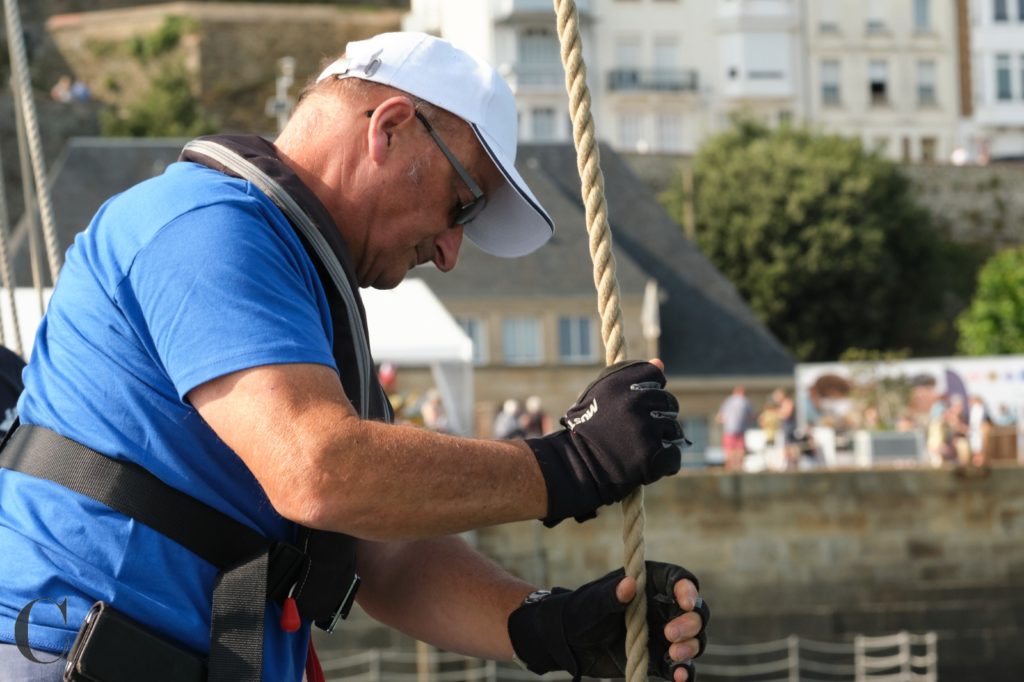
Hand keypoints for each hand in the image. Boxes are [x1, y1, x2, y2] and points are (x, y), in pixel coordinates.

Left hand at [508, 561, 709, 681]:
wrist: (569, 642)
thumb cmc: (580, 612)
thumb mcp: (593, 603)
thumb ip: (611, 596)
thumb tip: (628, 585)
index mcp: (650, 584)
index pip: (679, 580)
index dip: (688, 589)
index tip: (685, 601)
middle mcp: (663, 608)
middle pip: (695, 612)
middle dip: (690, 623)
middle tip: (669, 634)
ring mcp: (665, 636)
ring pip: (694, 640)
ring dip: (690, 647)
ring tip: (672, 655)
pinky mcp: (660, 660)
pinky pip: (680, 667)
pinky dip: (684, 673)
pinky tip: (678, 677)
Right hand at [525, 360, 686, 525]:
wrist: (576, 465)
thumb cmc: (590, 427)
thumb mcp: (603, 394)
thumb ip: (631, 378)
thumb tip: (660, 363)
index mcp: (620, 381)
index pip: (654, 376)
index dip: (649, 390)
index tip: (635, 404)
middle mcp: (634, 401)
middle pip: (668, 402)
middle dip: (657, 416)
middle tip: (634, 431)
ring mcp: (644, 428)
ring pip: (673, 429)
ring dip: (661, 439)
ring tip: (637, 447)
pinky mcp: (652, 455)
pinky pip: (674, 455)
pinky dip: (665, 462)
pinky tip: (646, 463)